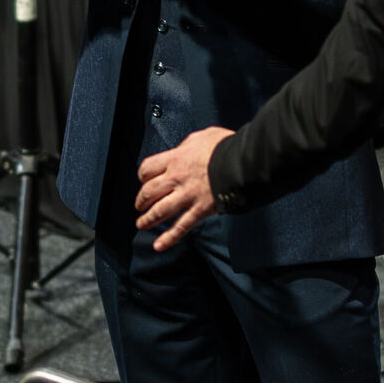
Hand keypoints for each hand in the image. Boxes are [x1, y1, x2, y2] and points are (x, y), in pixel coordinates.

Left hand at [133, 127, 232, 252]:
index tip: (145, 180)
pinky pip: (181, 227)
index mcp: (175, 159)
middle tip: (140, 206)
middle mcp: (176, 179)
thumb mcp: (201, 136)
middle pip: (148, 192)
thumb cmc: (225, 146)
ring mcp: (187, 196)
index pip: (146, 169)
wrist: (243, 162)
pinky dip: (169, 238)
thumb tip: (182, 149)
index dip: (143, 176)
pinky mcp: (200, 210)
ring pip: (159, 212)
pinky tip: (159, 246)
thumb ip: (187, 145)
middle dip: (141, 201)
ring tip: (142, 225)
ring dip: (147, 220)